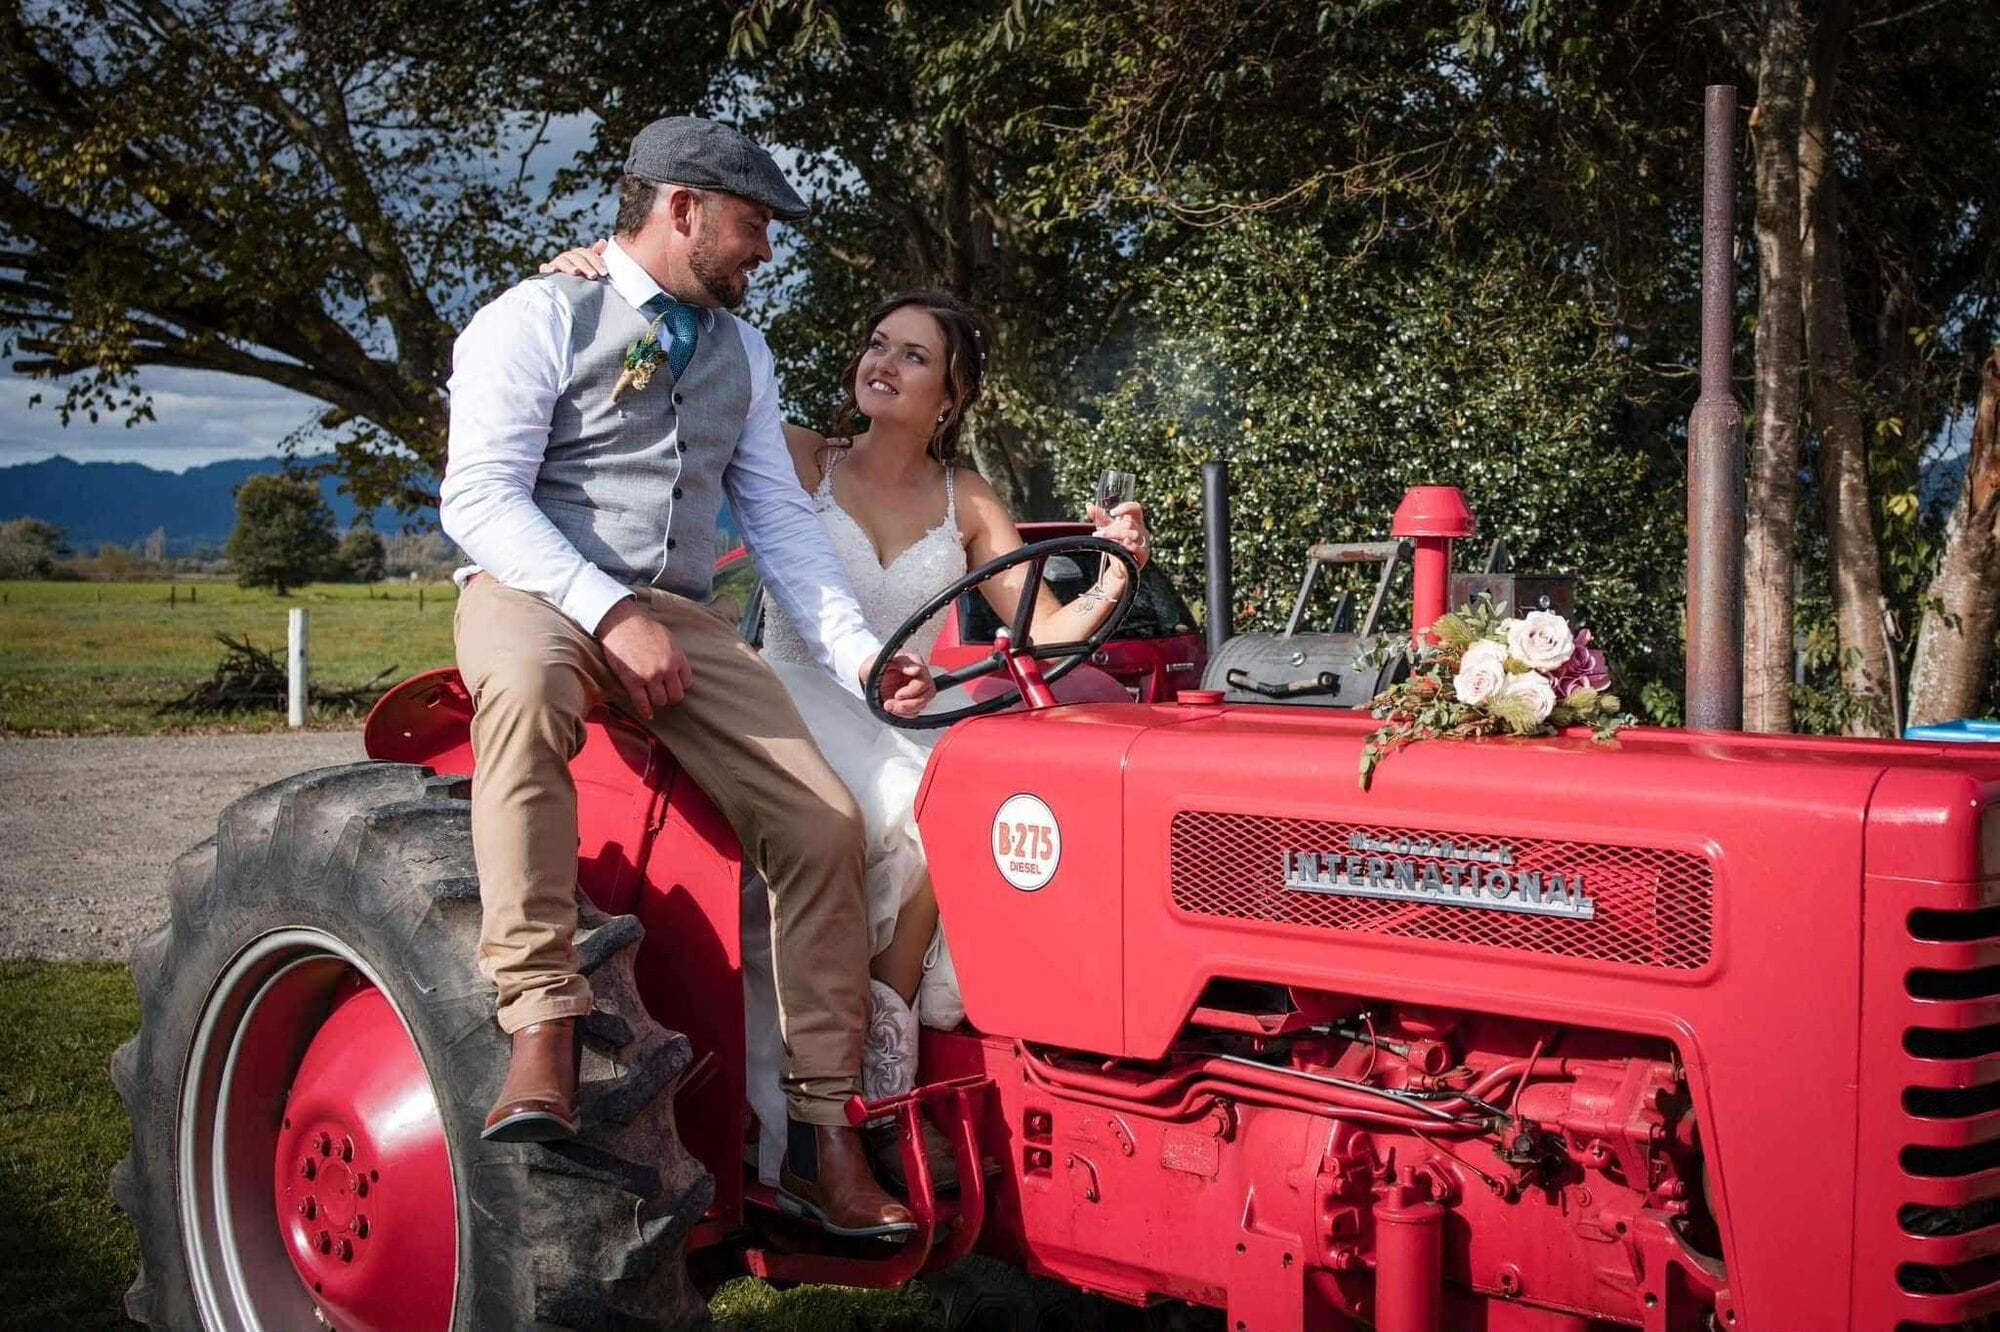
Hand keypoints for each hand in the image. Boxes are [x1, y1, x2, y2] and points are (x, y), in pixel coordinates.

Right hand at [539, 238, 609, 277]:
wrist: (568, 292)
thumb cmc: (583, 279)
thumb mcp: (592, 268)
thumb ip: (596, 256)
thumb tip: (603, 241)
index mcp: (579, 255)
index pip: (587, 253)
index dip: (596, 261)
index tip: (604, 273)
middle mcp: (567, 257)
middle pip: (576, 257)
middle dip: (585, 266)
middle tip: (593, 276)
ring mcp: (556, 263)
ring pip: (562, 261)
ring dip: (569, 266)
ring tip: (576, 272)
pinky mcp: (547, 271)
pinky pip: (545, 268)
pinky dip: (547, 268)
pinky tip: (552, 271)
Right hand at [597, 599, 692, 718]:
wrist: (621, 623)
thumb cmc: (645, 628)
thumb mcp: (669, 639)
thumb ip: (676, 656)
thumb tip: (680, 672)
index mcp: (677, 658)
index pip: (687, 683)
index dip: (680, 686)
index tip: (673, 686)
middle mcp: (665, 670)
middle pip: (675, 696)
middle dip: (670, 696)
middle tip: (664, 694)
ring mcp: (649, 677)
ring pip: (660, 701)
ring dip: (657, 701)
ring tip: (652, 697)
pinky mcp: (632, 682)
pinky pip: (642, 703)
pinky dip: (645, 711)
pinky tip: (648, 714)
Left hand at [864, 650, 934, 719]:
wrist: (865, 673)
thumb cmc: (874, 663)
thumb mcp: (884, 659)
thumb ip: (902, 663)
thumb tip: (916, 669)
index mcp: (915, 663)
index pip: (924, 682)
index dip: (912, 691)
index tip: (897, 695)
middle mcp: (918, 677)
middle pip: (927, 695)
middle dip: (908, 704)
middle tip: (890, 703)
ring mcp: (916, 690)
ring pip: (922, 705)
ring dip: (904, 710)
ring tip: (888, 705)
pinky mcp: (910, 700)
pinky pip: (914, 712)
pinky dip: (903, 714)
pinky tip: (892, 707)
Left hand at [1086, 500, 1149, 587]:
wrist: (1119, 565)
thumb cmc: (1116, 542)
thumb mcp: (1107, 528)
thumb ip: (1100, 517)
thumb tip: (1089, 506)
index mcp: (1135, 520)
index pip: (1135, 508)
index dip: (1125, 508)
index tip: (1112, 512)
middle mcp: (1141, 530)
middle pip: (1130, 524)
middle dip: (1112, 529)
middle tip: (1098, 533)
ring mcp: (1143, 542)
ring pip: (1133, 535)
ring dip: (1117, 536)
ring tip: (1104, 539)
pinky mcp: (1143, 555)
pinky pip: (1140, 549)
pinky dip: (1132, 546)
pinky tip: (1124, 545)